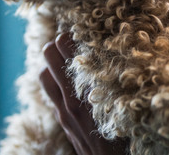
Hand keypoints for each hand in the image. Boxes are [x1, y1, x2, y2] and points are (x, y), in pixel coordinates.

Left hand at [40, 33, 126, 154]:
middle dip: (58, 44)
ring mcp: (63, 110)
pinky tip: (68, 79)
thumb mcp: (124, 106)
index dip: (72, 36)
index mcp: (89, 91)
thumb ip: (117, 83)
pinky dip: (54, 79)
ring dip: (52, 63)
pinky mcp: (62, 119)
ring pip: (44, 74)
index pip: (68, 50)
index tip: (85, 30)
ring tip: (67, 58)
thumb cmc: (125, 137)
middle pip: (50, 56)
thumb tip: (122, 57)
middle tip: (72, 39)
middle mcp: (71, 98)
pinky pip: (50, 91)